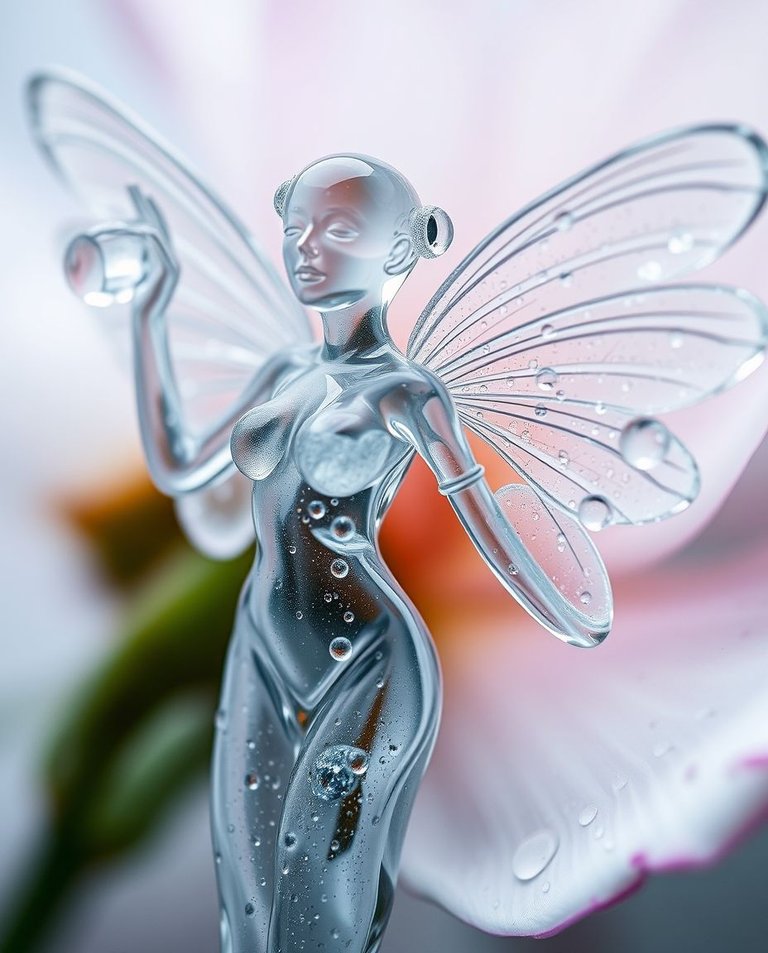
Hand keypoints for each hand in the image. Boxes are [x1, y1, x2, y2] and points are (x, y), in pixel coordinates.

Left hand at [64, 185, 178, 307]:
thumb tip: (89, 261)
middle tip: (131, 184)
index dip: (142, 205)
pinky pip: (162, 252)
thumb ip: (116, 269)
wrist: (148, 322)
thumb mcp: (122, 281)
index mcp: (160, 254)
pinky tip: (145, 230)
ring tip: (135, 204)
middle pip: (156, 223)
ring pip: (157, 234)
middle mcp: (168, 255)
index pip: (151, 224)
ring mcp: (171, 263)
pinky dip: (154, 240)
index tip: (132, 189)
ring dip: (145, 216)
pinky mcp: (171, 273)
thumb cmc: (134, 304)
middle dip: (144, 202)